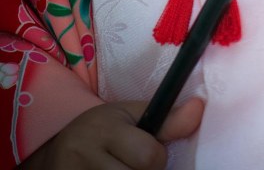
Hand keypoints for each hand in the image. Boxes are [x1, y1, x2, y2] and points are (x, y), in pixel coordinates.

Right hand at [19, 96, 203, 169]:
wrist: (56, 153)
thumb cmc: (101, 131)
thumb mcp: (128, 116)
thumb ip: (165, 118)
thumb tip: (199, 108)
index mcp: (104, 130)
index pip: (149, 156)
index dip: (157, 156)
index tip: (148, 150)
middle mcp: (86, 158)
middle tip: (133, 164)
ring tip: (125, 169)